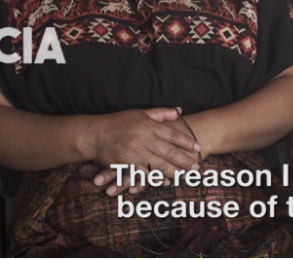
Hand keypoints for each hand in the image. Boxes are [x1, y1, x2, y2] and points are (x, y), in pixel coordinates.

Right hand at [85, 108, 200, 196]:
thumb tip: (179, 111)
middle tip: (196, 167)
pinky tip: (164, 182)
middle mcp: (143, 139)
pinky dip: (155, 179)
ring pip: (159, 165)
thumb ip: (160, 113)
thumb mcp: (139, 113)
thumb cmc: (117, 122)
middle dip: (185, 161)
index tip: (198, 148)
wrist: (93, 134)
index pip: (172, 134)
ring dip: (173, 172)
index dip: (187, 142)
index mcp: (148, 126)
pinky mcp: (125, 164)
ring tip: (185, 176)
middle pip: (169, 152)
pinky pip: (143, 174)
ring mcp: (134, 153)